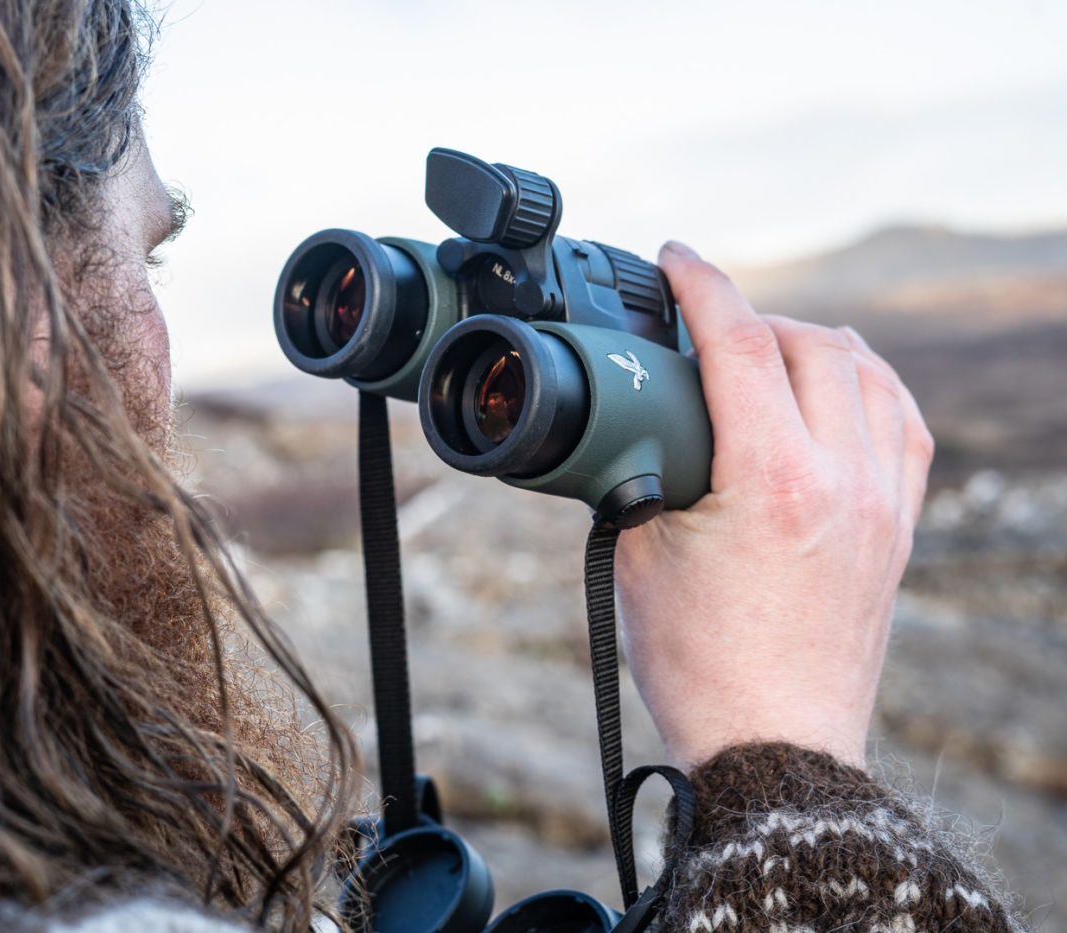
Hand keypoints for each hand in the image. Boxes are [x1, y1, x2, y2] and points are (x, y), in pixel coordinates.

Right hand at [615, 241, 933, 770]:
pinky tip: (837, 391)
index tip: (675, 257)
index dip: (701, 284)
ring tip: (768, 349)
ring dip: (816, 343)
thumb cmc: (697, 663)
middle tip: (705, 325)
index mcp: (770, 481)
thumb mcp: (638, 557)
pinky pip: (906, 423)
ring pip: (871, 373)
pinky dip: (869, 386)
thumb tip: (637, 427)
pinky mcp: (900, 528)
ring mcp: (883, 503)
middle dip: (753, 314)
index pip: (740, 341)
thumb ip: (639, 474)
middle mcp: (842, 480)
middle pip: (811, 343)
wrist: (773, 740)